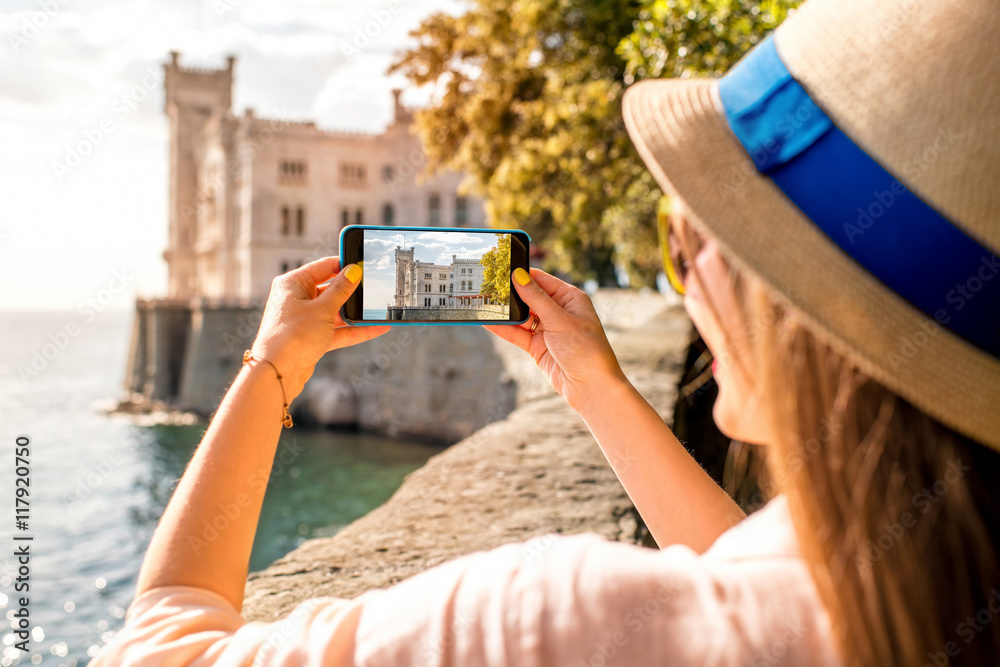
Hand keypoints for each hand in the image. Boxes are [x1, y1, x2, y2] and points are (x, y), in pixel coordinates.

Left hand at [251, 257, 388, 398]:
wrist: (277, 373)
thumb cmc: (292, 336)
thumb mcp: (323, 308)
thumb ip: (341, 289)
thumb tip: (353, 271)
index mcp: (292, 283)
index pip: (323, 266)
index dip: (344, 265)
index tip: (364, 265)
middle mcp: (296, 299)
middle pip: (330, 289)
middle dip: (352, 292)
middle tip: (374, 288)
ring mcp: (304, 319)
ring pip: (334, 311)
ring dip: (354, 313)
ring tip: (378, 309)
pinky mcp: (311, 338)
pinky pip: (336, 330)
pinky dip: (354, 330)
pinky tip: (375, 328)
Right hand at [484, 268, 626, 412]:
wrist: (590, 387)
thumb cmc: (585, 350)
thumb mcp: (559, 320)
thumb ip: (536, 298)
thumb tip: (519, 275)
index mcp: (570, 298)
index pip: (542, 280)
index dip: (522, 274)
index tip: (501, 268)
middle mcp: (559, 312)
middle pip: (529, 297)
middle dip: (510, 294)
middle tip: (488, 284)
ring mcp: (547, 329)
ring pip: (521, 316)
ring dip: (505, 312)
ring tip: (483, 302)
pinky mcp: (538, 346)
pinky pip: (517, 334)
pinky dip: (503, 328)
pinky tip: (488, 321)